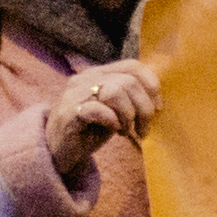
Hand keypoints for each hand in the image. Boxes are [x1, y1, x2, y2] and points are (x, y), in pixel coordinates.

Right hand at [40, 58, 161, 183]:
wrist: (58, 150)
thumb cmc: (90, 129)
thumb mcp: (115, 109)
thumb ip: (130, 97)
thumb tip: (158, 98)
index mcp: (98, 73)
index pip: (133, 66)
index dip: (152, 85)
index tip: (158, 107)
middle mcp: (85, 78)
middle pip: (129, 81)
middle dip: (144, 107)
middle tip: (142, 128)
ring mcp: (74, 94)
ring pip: (115, 92)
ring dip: (129, 115)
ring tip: (126, 130)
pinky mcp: (68, 112)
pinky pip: (99, 109)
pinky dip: (113, 121)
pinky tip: (114, 130)